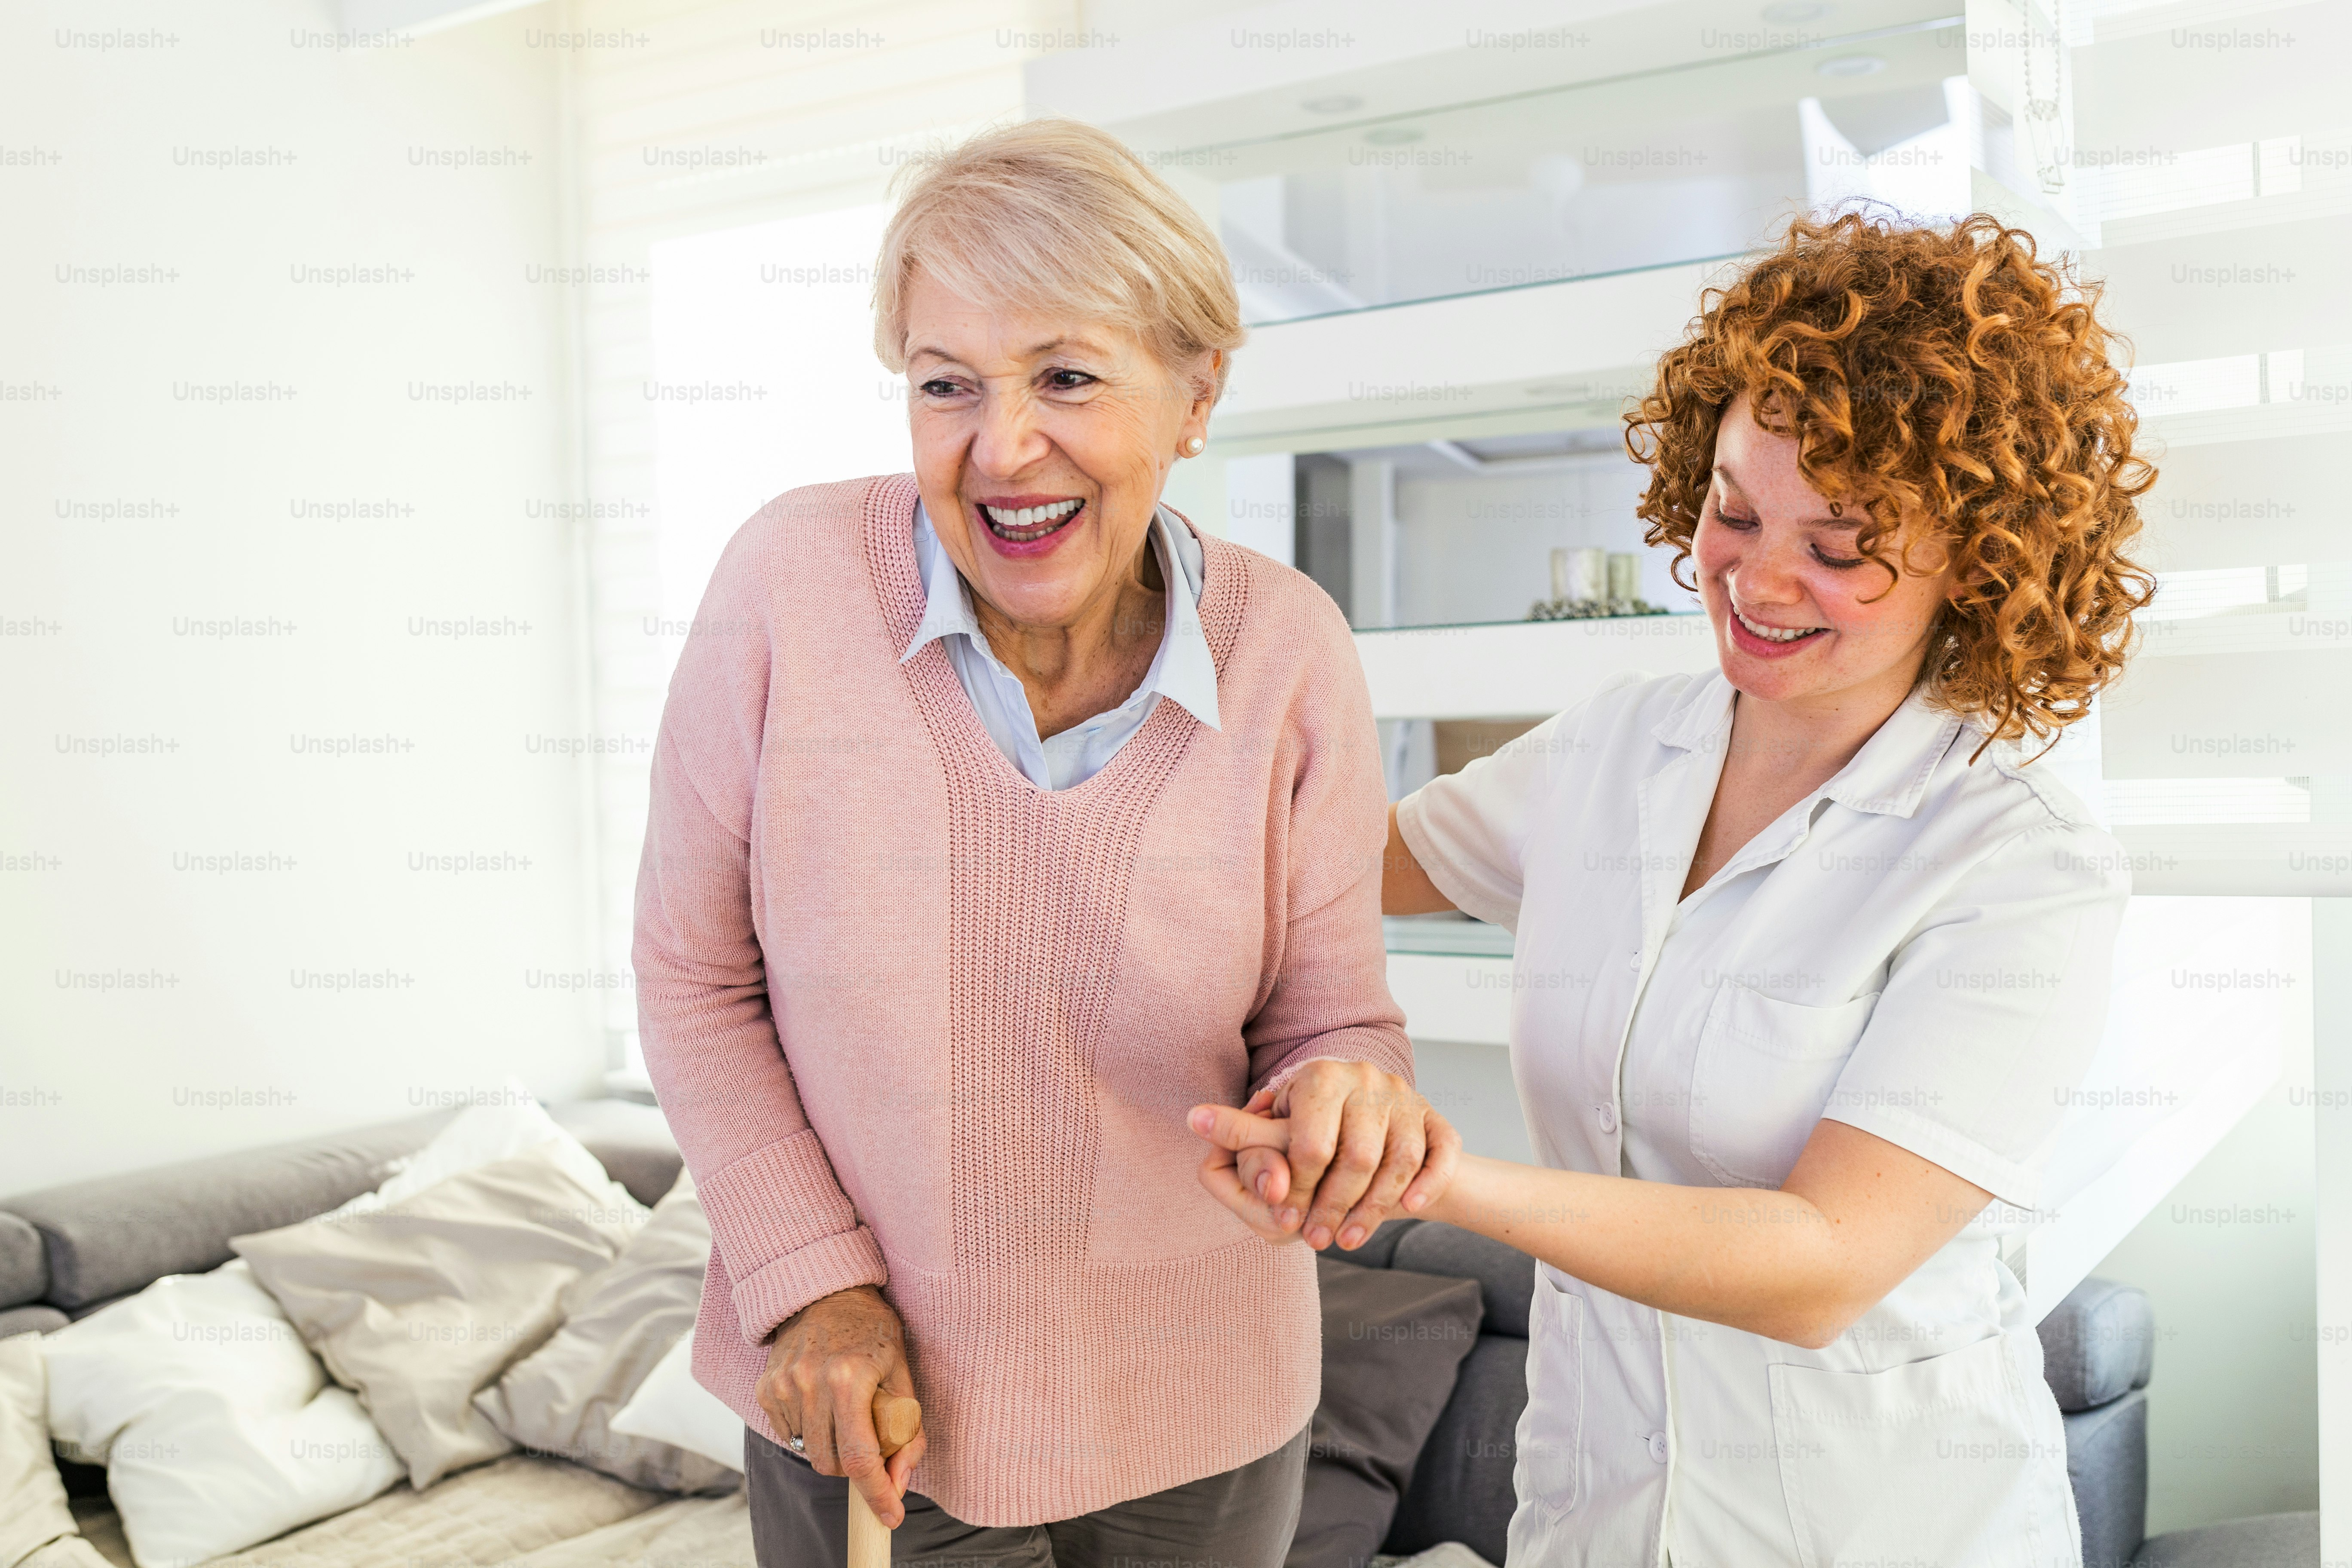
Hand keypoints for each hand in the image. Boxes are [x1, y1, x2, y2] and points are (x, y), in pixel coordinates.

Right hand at [758, 1284, 924, 1527]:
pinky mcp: (766, 1388)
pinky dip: (809, 1434)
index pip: (859, 1457)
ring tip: (844, 1416)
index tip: (892, 1517)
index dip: (876, 1494)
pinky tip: (821, 1406)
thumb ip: (907, 1431)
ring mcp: (783, 1386)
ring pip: (808, 1453)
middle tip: (868, 1443)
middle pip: (831, 1463)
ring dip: (830, 1450)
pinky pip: (788, 1435)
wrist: (827, 1291)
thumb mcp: (903, 1374)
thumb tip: (898, 1483)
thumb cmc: (873, 1331)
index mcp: (849, 1378)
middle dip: (853, 1468)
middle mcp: (810, 1383)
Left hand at [1190, 1061, 1459, 1250]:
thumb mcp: (1275, 1125)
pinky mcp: (1436, 1121)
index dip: (1295, 1190)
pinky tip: (1407, 1210)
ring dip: (1373, 1209)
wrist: (1375, 1118)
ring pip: (1398, 1163)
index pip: (1310, 1145)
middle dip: (1333, 1206)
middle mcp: (1366, 1079)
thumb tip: (1194, 1120)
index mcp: (1320, 1076)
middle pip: (1357, 1157)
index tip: (1284, 1219)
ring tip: (1347, 1240)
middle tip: (1315, 1240)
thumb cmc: (1315, 1125)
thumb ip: (1242, 1134)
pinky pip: (1440, 1155)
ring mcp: (1407, 1100)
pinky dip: (1425, 1184)